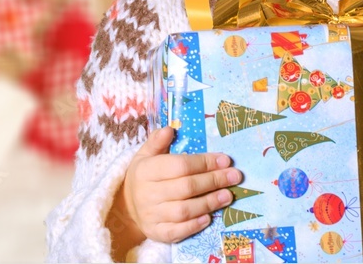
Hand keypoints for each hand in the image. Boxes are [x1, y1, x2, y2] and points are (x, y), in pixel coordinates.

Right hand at [121, 127, 240, 242]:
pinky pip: (177, 231)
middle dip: (213, 181)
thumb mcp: (145, 155)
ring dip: (209, 202)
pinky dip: (194, 225)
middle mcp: (148, 193)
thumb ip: (157, 141)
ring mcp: (151, 215)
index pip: (180, 165)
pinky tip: (209, 217)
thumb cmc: (144, 176)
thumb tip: (170, 129)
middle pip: (186, 187)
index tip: (225, 160)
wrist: (127, 205)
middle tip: (235, 176)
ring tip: (228, 195)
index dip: (205, 162)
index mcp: (146, 170)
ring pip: (184, 210)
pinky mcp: (156, 233)